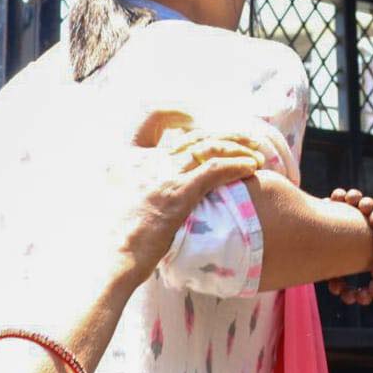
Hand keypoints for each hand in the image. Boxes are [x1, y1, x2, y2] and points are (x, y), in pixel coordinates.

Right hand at [104, 109, 268, 280]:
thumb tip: (156, 187)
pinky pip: (215, 170)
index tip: (196, 122)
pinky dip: (236, 166)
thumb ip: (138, 185)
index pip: (150, 118)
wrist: (116, 259)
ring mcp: (163, 174)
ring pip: (208, 148)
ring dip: (237, 149)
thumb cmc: (120, 239)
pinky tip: (251, 168)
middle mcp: (145, 160)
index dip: (176, 114)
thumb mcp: (120, 201)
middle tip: (247, 141)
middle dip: (224, 136)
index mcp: (128, 158)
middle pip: (192, 135)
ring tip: (256, 155)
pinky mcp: (179, 192)